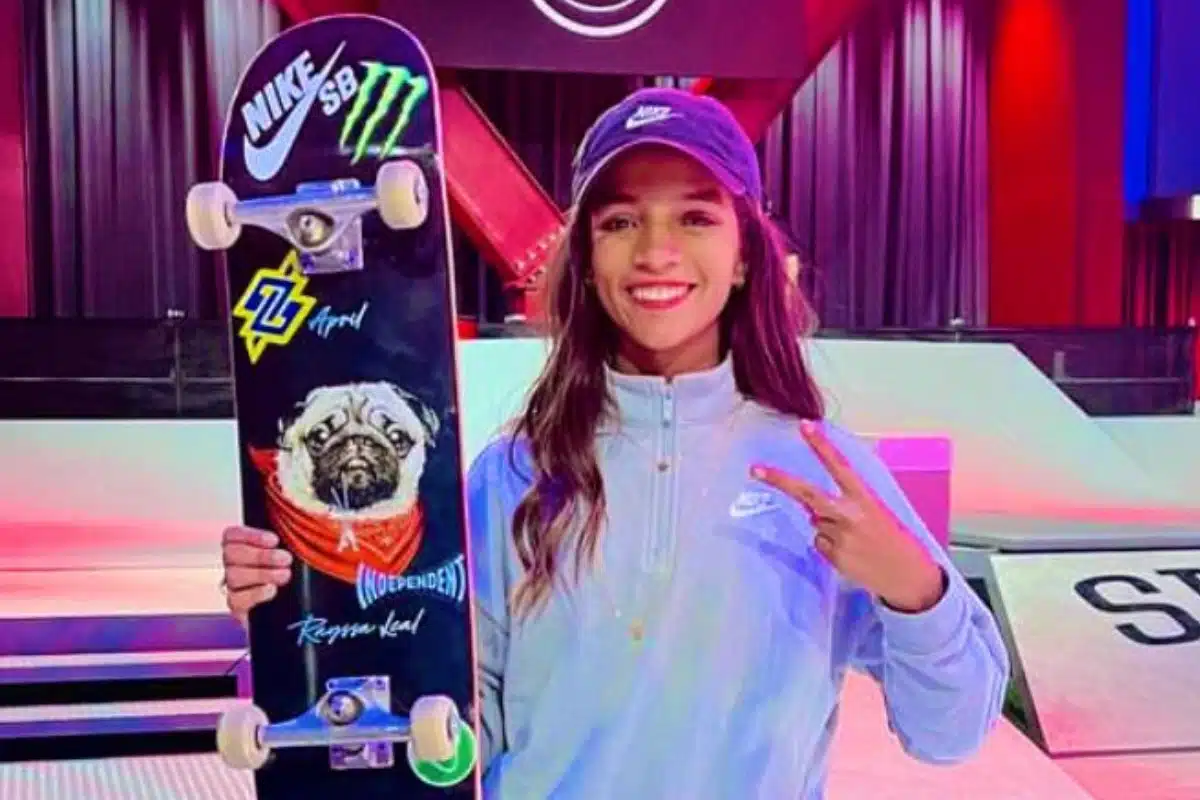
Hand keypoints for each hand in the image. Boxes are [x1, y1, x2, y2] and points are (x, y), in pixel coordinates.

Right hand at [221, 526, 292, 626]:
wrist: (299, 609)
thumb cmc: (298, 575)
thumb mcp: (297, 552)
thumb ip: (295, 538)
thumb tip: (316, 523)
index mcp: (245, 547)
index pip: (232, 535)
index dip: (249, 535)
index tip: (274, 539)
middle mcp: (234, 565)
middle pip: (231, 554)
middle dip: (260, 555)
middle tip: (286, 559)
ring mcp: (234, 587)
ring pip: (233, 576)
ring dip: (262, 573)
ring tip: (285, 576)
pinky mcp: (238, 608)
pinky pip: (236, 599)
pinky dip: (255, 593)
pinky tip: (272, 591)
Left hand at [751, 420, 943, 613]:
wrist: (909, 577)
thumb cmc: (895, 540)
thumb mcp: (878, 512)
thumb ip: (847, 503)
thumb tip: (813, 507)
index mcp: (865, 498)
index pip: (839, 466)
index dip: (821, 445)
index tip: (805, 426)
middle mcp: (849, 514)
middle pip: (806, 493)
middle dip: (779, 480)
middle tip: (755, 469)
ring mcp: (838, 536)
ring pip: (816, 521)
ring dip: (827, 526)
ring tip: (855, 539)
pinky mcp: (832, 555)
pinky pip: (820, 543)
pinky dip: (830, 545)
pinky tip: (852, 552)